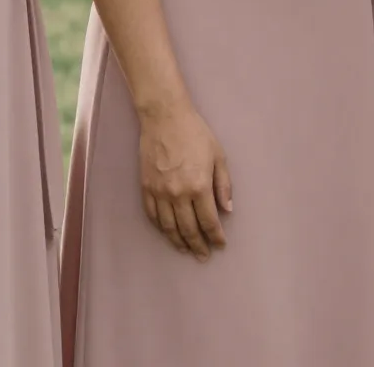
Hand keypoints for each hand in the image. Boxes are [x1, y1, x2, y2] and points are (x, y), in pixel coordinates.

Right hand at [138, 100, 231, 259]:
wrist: (164, 119)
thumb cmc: (195, 134)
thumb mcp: (218, 156)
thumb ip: (223, 185)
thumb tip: (227, 210)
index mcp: (199, 186)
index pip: (209, 221)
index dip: (215, 236)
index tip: (220, 245)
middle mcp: (178, 194)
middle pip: (189, 229)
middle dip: (198, 245)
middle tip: (204, 255)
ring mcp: (160, 193)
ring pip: (169, 227)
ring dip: (179, 242)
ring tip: (187, 250)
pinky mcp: (146, 188)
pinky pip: (153, 216)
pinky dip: (161, 228)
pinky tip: (168, 233)